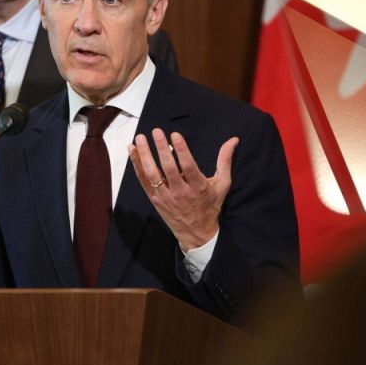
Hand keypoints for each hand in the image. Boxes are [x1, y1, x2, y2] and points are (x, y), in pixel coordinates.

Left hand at [129, 130, 238, 251]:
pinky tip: (132, 150)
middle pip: (168, 169)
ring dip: (145, 155)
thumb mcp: (222, 184)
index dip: (181, 150)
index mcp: (198, 188)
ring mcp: (165, 197)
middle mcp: (180, 192)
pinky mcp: (155, 199)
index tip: (175, 135)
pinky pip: (143, 180)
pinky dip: (136, 165)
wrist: (196, 233)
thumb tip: (233, 140)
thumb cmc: (210, 205)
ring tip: (140, 138)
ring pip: (152, 174)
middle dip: (161, 149)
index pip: (188, 167)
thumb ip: (225, 161)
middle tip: (156, 131)